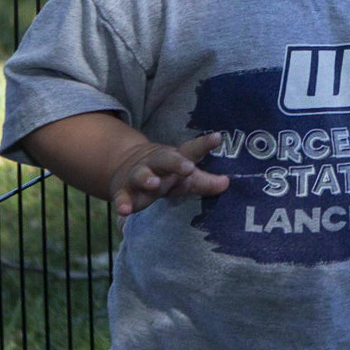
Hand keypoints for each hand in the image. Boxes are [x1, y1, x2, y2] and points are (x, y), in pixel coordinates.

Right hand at [105, 132, 228, 215]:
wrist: (127, 167)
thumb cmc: (166, 173)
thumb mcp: (185, 176)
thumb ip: (205, 181)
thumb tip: (227, 183)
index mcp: (175, 158)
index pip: (192, 150)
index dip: (205, 144)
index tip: (218, 138)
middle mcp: (157, 165)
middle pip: (166, 160)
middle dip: (177, 163)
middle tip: (188, 167)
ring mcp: (139, 176)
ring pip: (141, 175)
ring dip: (147, 178)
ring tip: (153, 183)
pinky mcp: (123, 191)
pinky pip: (122, 198)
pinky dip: (122, 203)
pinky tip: (124, 211)